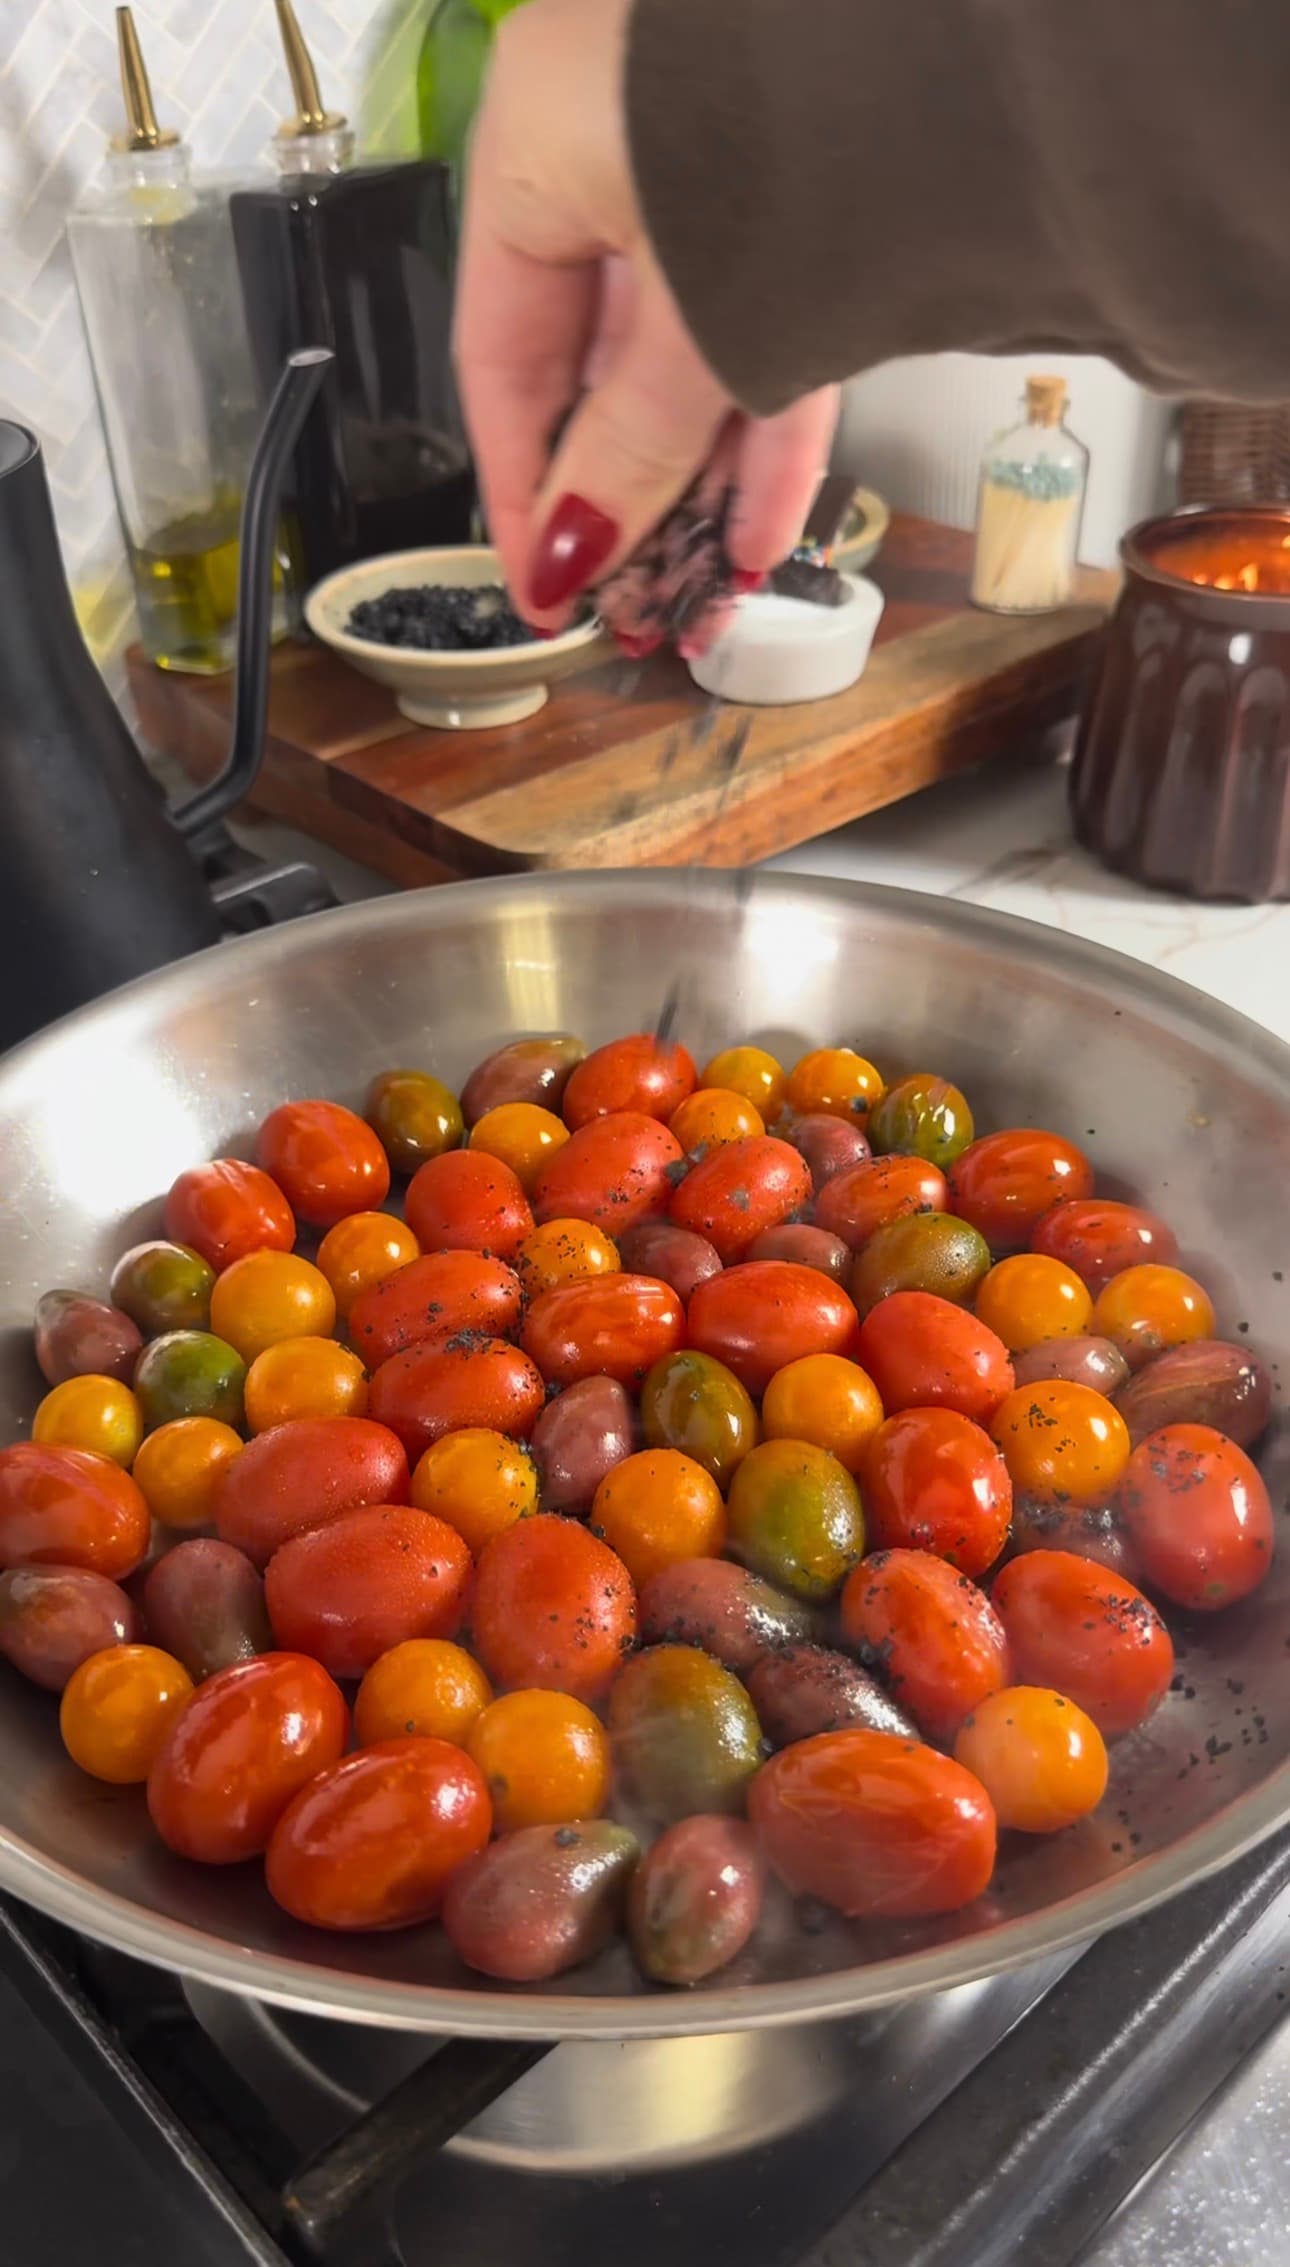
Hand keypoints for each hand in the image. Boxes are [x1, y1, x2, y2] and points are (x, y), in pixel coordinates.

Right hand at [453, 0, 837, 632]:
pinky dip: (762, 422)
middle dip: (621, 497)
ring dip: (696, 478)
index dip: (519, 492)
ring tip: (702, 582)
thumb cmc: (799, 137)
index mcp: (535, 140)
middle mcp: (611, 140)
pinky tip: (761, 520)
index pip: (497, 356)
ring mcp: (710, 161)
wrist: (977, 54)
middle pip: (594, 361)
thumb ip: (628, 446)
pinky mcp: (799, 189)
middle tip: (629, 599)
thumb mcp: (693, 326)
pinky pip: (759, 325)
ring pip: (684, 352)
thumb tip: (574, 547)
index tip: (541, 586)